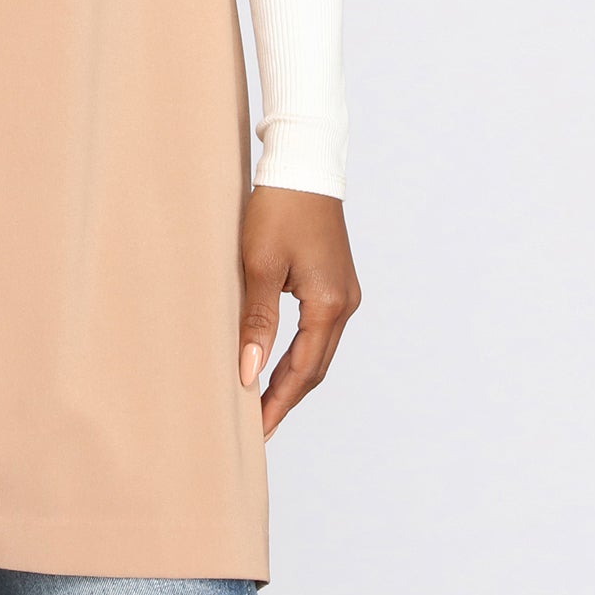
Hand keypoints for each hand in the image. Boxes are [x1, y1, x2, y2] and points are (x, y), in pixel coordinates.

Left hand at [238, 187, 359, 439]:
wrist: (302, 164)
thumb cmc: (278, 208)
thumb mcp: (259, 265)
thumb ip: (257, 321)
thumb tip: (249, 371)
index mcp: (329, 304)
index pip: (302, 371)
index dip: (278, 403)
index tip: (256, 431)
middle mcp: (345, 303)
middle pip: (316, 367)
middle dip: (286, 398)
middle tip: (257, 428)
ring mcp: (345, 292)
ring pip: (319, 351)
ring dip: (293, 377)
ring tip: (264, 403)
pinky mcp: (336, 281)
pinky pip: (320, 331)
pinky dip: (300, 353)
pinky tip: (279, 362)